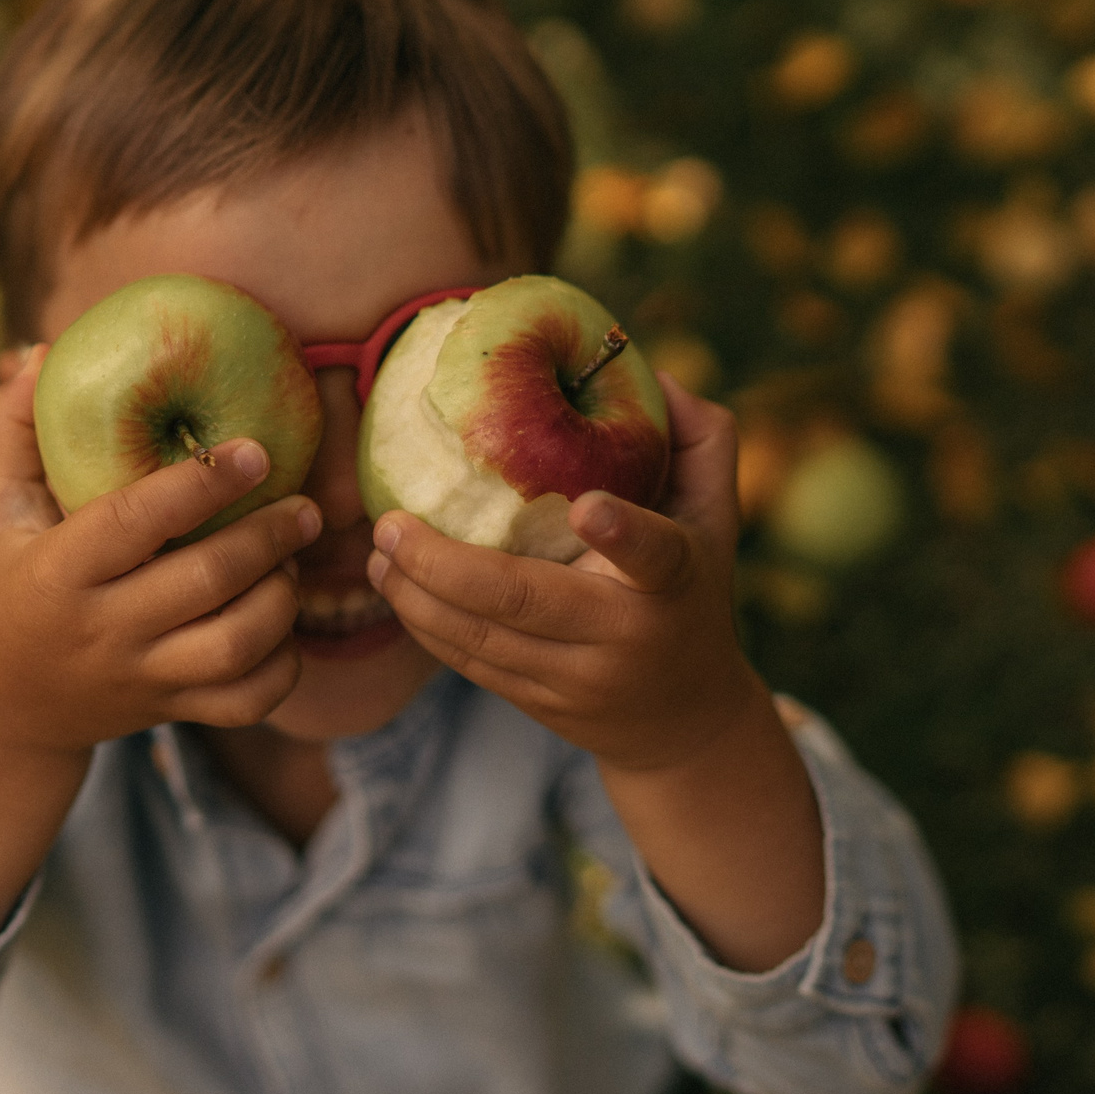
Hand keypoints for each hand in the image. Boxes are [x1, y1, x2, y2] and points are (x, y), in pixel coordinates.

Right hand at [0, 345, 322, 755]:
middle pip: (206, 583)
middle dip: (267, 538)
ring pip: (237, 646)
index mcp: (57, 572)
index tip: (255, 450)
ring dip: (282, 598)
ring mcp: (142, 678)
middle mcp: (103, 630)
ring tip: (292, 557)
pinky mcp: (172, 711)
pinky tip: (284, 621)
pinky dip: (284, 663)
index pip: (135, 522)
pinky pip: (249, 699)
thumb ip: (7, 428)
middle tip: (304, 505)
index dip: (201, 484)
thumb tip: (46, 356)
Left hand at [366, 373, 774, 776]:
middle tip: (390, 525)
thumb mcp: (717, 516)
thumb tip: (652, 373)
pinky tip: (394, 589)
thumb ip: (700, 438)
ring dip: (417, 598)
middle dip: (445, 565)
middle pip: (525, 601)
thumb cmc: (695, 590)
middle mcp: (623, 634)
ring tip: (378, 554)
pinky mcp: (540, 703)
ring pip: (483, 640)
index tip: (587, 505)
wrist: (685, 720)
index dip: (622, 532)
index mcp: (673, 581)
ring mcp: (577, 678)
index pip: (654, 555)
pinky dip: (427, 627)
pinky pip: (471, 664)